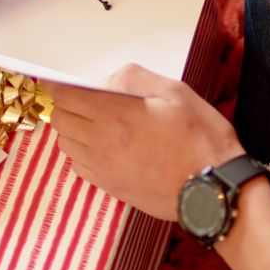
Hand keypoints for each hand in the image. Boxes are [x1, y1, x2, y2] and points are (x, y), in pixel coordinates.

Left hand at [44, 64, 244, 220]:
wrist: (212, 189)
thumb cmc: (200, 139)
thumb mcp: (175, 93)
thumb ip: (135, 79)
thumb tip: (107, 81)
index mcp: (114, 115)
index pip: (65, 97)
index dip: (58, 86)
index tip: (57, 82)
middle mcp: (101, 143)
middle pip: (60, 120)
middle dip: (65, 106)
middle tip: (83, 100)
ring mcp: (103, 169)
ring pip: (66, 145)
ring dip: (72, 130)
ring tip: (95, 124)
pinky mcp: (110, 188)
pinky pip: (80, 167)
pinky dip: (82, 153)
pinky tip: (103, 148)